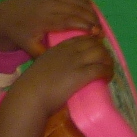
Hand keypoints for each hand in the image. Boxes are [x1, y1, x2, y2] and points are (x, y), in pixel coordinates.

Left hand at [0, 0, 100, 58]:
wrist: (6, 15)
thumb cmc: (21, 34)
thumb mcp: (29, 48)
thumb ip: (46, 55)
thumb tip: (65, 61)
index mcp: (44, 19)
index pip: (70, 20)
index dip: (86, 26)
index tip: (97, 33)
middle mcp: (50, 4)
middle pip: (77, 9)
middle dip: (92, 19)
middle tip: (101, 30)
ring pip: (77, 0)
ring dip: (90, 10)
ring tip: (98, 21)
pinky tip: (90, 8)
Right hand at [0, 35, 114, 136]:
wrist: (29, 97)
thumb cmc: (31, 88)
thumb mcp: (41, 69)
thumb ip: (51, 67)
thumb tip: (59, 74)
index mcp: (58, 49)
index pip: (81, 39)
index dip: (92, 43)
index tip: (96, 51)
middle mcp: (69, 52)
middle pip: (94, 44)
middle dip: (102, 51)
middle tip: (105, 62)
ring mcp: (76, 62)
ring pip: (101, 53)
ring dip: (108, 61)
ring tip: (108, 70)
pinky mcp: (82, 74)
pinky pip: (101, 68)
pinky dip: (108, 72)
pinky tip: (108, 77)